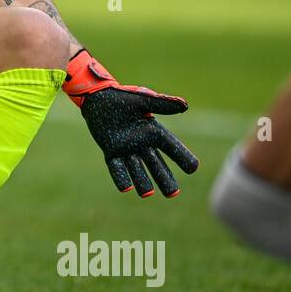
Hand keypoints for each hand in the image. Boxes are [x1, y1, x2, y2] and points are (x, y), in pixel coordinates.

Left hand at [62, 49, 198, 197]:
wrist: (97, 98)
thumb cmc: (121, 97)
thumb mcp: (142, 100)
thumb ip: (162, 104)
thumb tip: (185, 105)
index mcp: (153, 131)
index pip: (171, 147)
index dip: (182, 157)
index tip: (193, 168)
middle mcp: (142, 143)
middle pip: (156, 164)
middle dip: (164, 179)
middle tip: (173, 194)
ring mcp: (126, 149)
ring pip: (137, 169)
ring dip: (142, 181)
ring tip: (147, 194)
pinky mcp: (111, 151)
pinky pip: (117, 167)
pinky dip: (121, 177)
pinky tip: (126, 188)